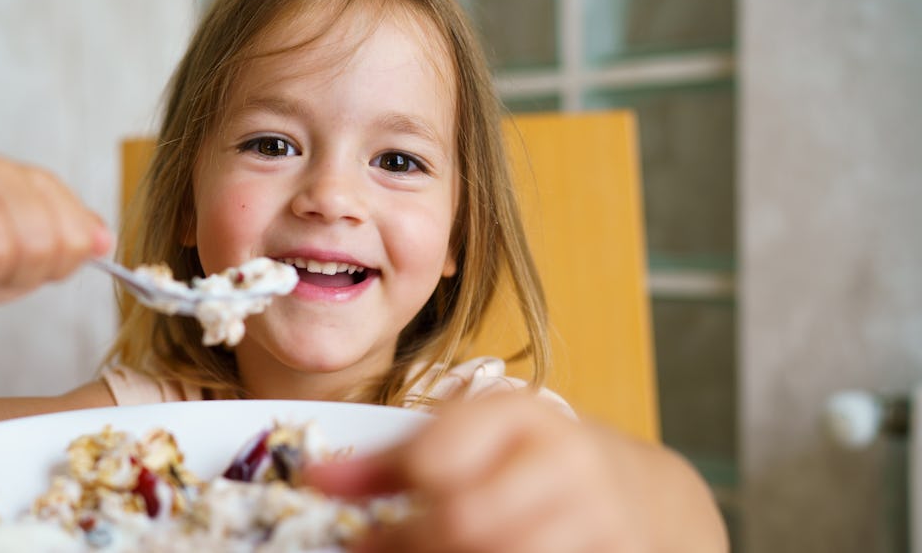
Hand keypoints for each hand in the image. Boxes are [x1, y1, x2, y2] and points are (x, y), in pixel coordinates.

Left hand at [307, 392, 646, 552]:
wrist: (638, 493)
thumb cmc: (532, 460)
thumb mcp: (471, 440)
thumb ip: (393, 459)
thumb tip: (316, 478)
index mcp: (522, 415)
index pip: (436, 458)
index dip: (385, 499)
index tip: (352, 529)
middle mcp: (567, 461)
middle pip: (465, 521)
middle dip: (409, 544)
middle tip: (372, 551)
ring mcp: (599, 518)